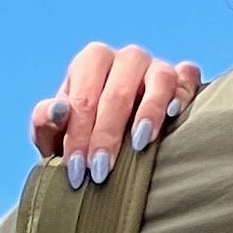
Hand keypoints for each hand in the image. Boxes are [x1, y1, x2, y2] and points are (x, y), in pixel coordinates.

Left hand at [29, 42, 204, 184]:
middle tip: (100, 173)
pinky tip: (173, 115)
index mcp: (91, 63)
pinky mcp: (182, 79)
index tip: (76, 171)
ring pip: (157, 78)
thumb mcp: (53, 136)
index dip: (78, 136)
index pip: (83, 98)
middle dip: (106, 136)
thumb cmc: (80, 140)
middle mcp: (125, 59)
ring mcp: (156, 67)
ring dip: (148, 113)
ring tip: (138, 146)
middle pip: (118, 92)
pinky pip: (188, 77)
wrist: (112, 148)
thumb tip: (58, 111)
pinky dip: (182, 93)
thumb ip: (45, 121)